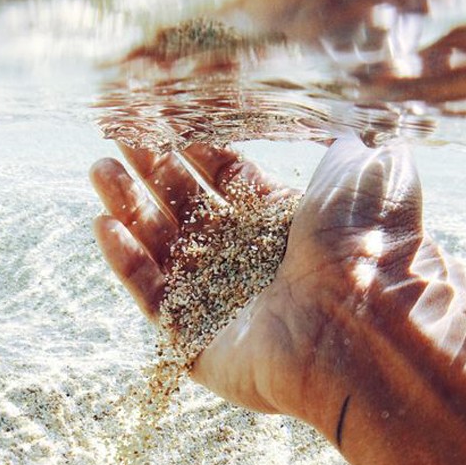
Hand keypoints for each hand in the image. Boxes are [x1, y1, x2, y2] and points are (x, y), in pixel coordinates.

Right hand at [90, 135, 423, 439]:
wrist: (361, 318)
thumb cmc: (364, 240)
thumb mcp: (365, 174)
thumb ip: (345, 152)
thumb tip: (349, 135)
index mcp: (286, 222)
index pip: (228, 181)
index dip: (196, 152)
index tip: (165, 123)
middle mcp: (251, 260)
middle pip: (188, 209)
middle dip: (152, 172)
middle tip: (120, 140)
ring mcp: (222, 302)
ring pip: (162, 249)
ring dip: (129, 208)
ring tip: (100, 169)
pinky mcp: (197, 341)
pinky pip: (151, 298)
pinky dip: (126, 262)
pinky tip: (105, 224)